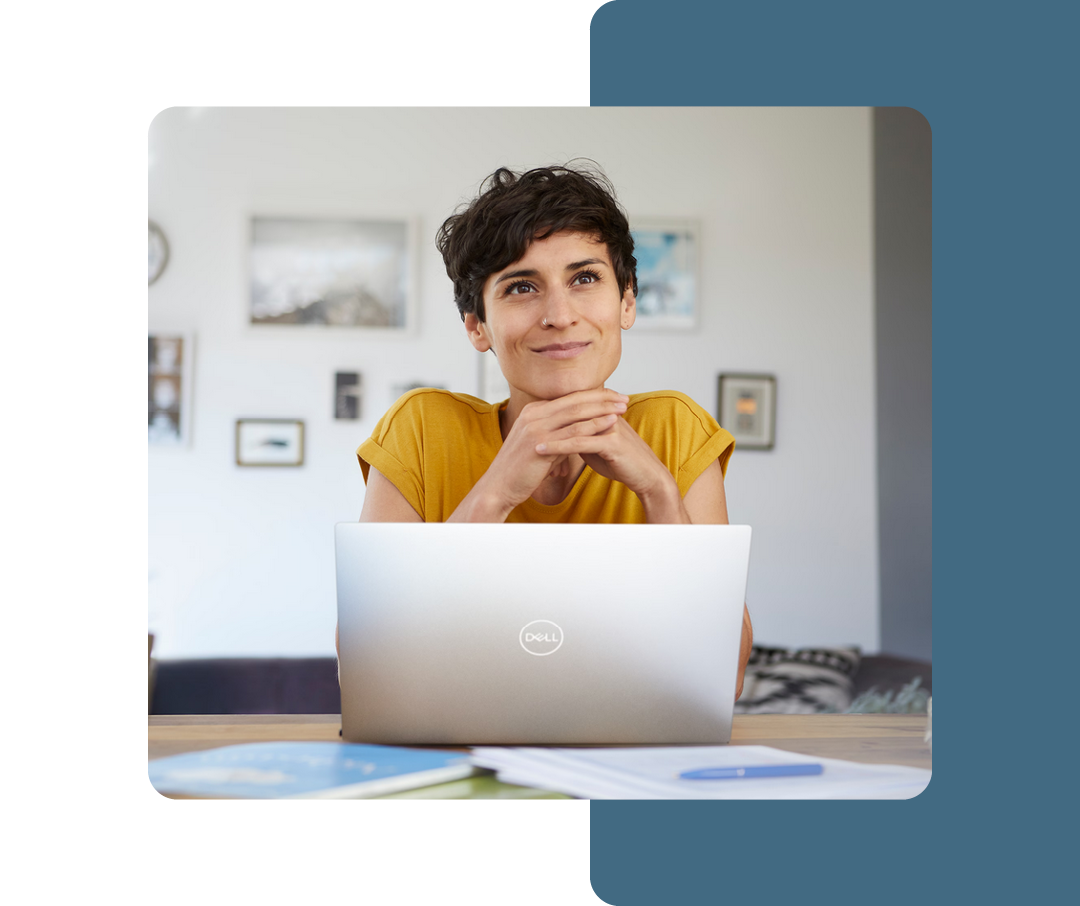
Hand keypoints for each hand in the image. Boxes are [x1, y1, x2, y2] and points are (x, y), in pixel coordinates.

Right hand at [476, 389, 631, 512]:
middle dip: (602, 397)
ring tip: (623, 407)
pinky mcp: (540, 443)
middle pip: (575, 400)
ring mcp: (535, 427)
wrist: (499, 487)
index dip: (593, 395)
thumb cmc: (520, 470)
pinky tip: (611, 423)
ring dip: (603, 408)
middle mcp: (533, 414)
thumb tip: (574, 432)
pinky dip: (595, 425)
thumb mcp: (539, 444)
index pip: (568, 398)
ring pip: (576, 412)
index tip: (612, 396)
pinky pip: (573, 431)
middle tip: (624, 397)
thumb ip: (555, 433)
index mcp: (533, 411)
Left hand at [534, 396, 673, 502]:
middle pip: (569, 411)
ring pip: (572, 426)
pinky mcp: (612, 442)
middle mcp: (606, 414)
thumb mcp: (596, 447)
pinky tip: (541, 451)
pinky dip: (558, 447)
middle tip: (519, 425)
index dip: (550, 412)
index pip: (571, 406)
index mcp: (602, 412)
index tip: (526, 419)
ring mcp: (609, 426)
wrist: (646, 476)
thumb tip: (562, 436)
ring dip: (547, 432)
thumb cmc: (622, 462)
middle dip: (544, 419)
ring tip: (525, 438)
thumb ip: (580, 437)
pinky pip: (579, 443)